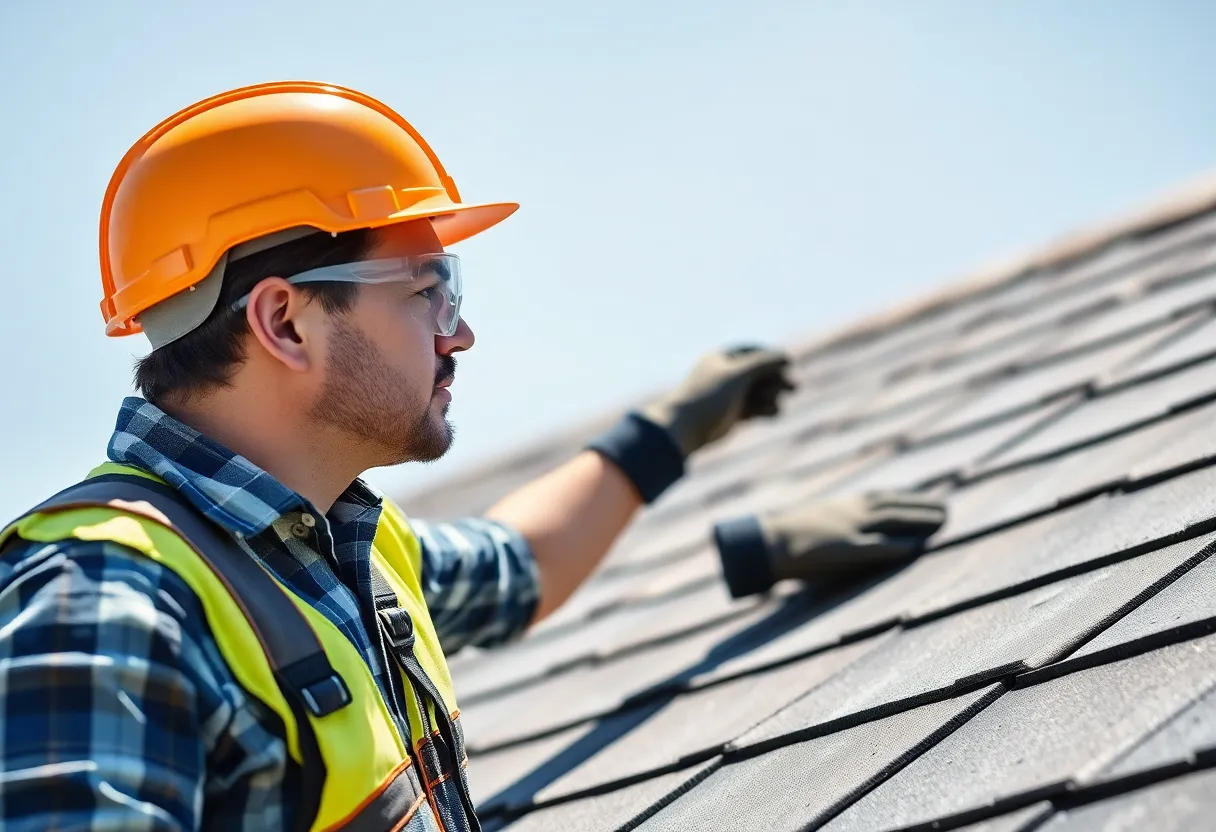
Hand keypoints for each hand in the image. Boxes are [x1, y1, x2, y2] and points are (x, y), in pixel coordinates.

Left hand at [641, 345, 795, 457]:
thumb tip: (786, 356)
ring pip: (759, 392)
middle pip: (759, 373)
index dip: (772, 357)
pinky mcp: (733, 415)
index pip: (753, 352)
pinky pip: (755, 409)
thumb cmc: (708, 396)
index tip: (788, 364)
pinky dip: (765, 410)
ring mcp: (729, 396)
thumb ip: (763, 364)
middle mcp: (726, 375)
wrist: (685, 427)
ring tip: (775, 405)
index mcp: (721, 359)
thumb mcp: (738, 375)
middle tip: (793, 388)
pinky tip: (773, 414)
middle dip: (776, 380)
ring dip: (772, 396)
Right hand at [713, 491, 946, 597]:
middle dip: (922, 507)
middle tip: (946, 510)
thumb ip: (832, 523)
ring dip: (921, 521)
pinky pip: (878, 546)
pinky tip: (918, 547)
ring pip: (893, 521)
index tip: (926, 498)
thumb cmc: (783, 536)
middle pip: (894, 506)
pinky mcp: (844, 549)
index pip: (881, 497)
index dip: (906, 498)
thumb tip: (839, 529)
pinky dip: (900, 545)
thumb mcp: (813, 523)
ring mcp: (848, 529)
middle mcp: (849, 512)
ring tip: (944, 522)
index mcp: (841, 505)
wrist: (764, 542)